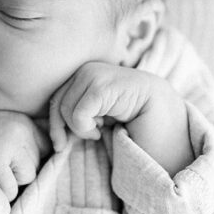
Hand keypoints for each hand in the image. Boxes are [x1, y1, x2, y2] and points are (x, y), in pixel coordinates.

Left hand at [49, 60, 191, 174]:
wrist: (163, 114)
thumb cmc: (131, 118)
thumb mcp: (98, 113)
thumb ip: (76, 110)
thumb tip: (51, 126)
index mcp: (85, 73)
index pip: (56, 98)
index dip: (54, 124)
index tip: (60, 145)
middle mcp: (87, 68)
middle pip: (57, 104)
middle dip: (65, 128)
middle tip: (88, 136)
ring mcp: (94, 73)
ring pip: (67, 110)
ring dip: (81, 128)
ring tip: (101, 128)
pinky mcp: (102, 85)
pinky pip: (78, 115)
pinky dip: (87, 128)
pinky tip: (105, 126)